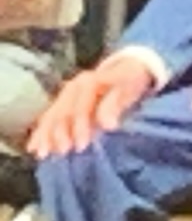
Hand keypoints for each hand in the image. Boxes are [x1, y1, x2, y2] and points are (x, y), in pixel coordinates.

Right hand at [29, 52, 155, 156]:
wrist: (127, 67)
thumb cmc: (130, 81)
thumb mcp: (128, 89)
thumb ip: (114, 105)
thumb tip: (108, 125)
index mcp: (89, 82)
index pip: (81, 108)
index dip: (79, 127)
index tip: (81, 146)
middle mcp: (73, 87)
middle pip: (62, 113)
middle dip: (60, 134)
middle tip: (62, 152)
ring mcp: (65, 94)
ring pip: (51, 116)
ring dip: (46, 135)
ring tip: (42, 153)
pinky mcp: (62, 102)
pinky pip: (48, 117)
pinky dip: (41, 132)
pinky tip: (33, 147)